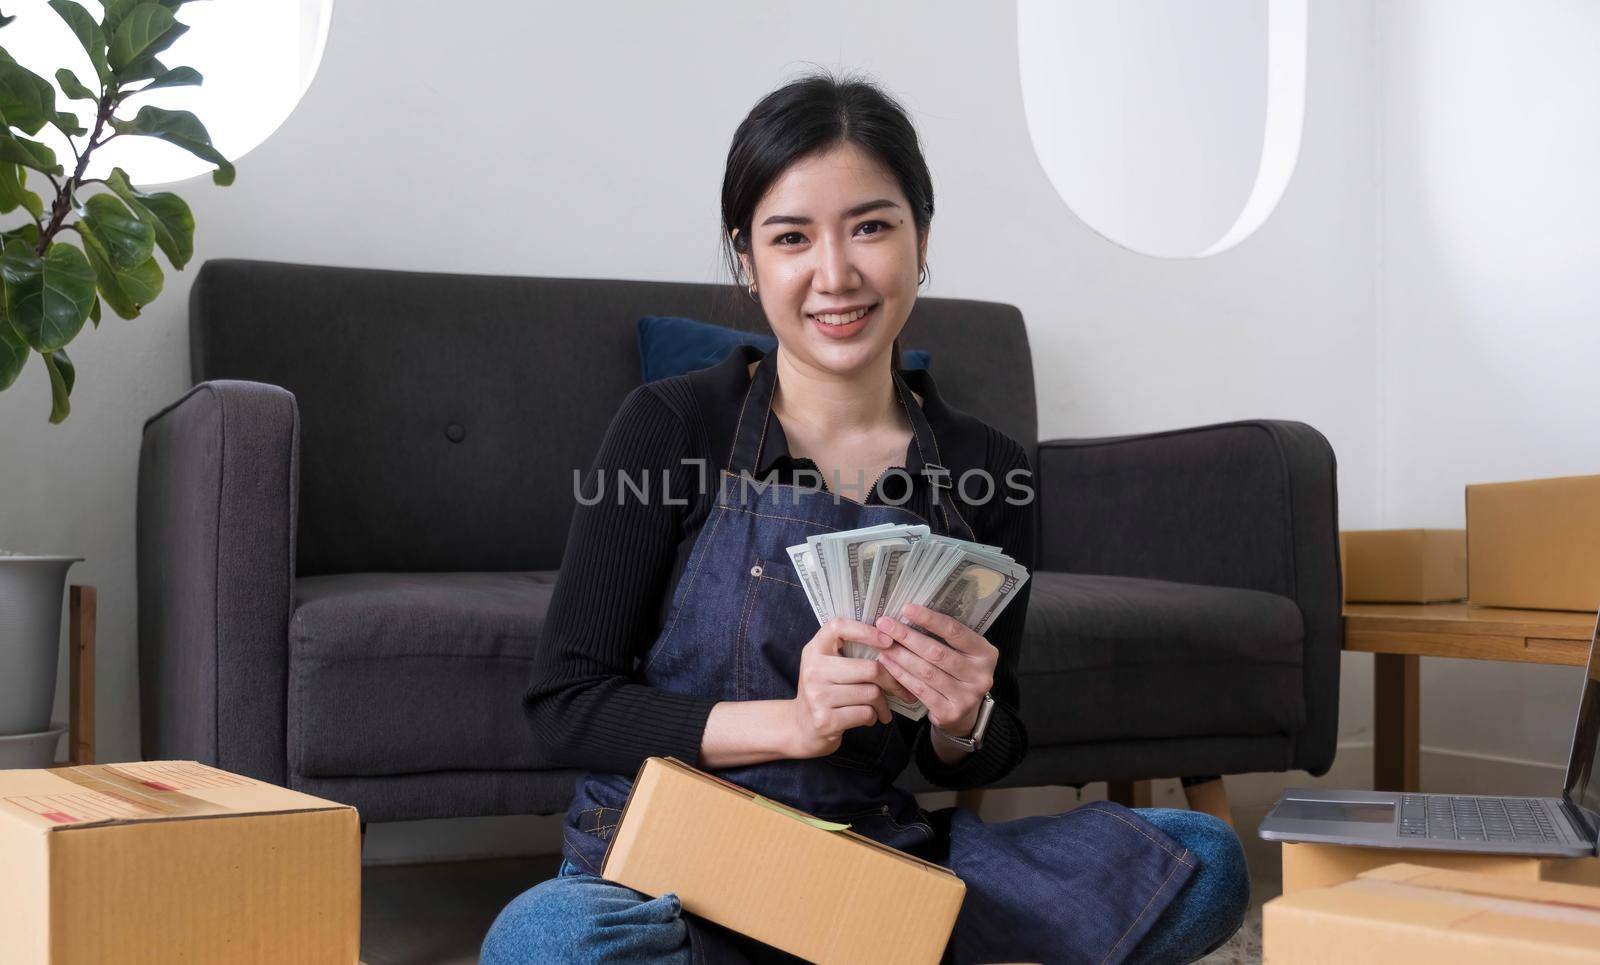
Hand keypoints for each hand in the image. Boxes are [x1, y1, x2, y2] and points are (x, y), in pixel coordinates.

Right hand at [787, 617, 915, 759]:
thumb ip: (849, 653)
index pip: (838, 627)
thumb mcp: (827, 667)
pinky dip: (874, 717)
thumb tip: (893, 645)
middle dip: (892, 681)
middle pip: (870, 668)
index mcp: (814, 650)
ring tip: (881, 708)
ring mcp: (817, 695)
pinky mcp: (825, 719)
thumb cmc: (824, 693)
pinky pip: (866, 713)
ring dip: (883, 704)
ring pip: (871, 693)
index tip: (888, 641)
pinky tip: (869, 718)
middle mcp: (813, 669)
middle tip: (901, 689)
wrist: (800, 728)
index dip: (866, 630)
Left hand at [867, 603, 996, 737]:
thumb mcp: (963, 653)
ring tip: (882, 644)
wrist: (965, 713)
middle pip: (937, 652)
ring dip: (900, 656)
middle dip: (907, 636)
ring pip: (926, 671)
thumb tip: (910, 613)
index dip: (929, 619)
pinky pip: (920, 689)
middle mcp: (980, 675)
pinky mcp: (950, 712)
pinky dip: (901, 675)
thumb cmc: (958, 673)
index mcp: (986, 653)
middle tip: (884, 625)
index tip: (906, 609)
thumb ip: (945, 637)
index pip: (955, 631)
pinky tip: (887, 664)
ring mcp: (967, 696)